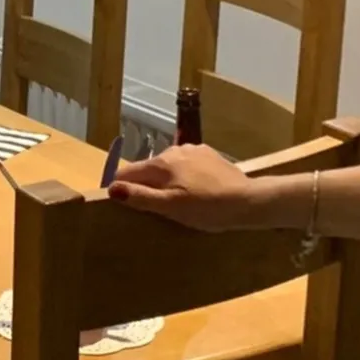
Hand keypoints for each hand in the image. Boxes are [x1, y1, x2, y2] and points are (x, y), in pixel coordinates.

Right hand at [108, 144, 255, 231]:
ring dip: (166, 181)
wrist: (247, 201)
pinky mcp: (208, 154)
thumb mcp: (169, 207)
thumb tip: (112, 189)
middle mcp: (173, 150)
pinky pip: (185, 165)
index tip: (128, 207)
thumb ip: (140, 197)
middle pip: (146, 170)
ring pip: (166, 167)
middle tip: (158, 210)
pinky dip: (184, 176)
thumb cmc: (206, 208)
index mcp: (160, 164)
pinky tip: (196, 190)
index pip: (125, 173)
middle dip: (146, 186)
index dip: (121, 190)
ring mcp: (192, 150)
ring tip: (180, 201)